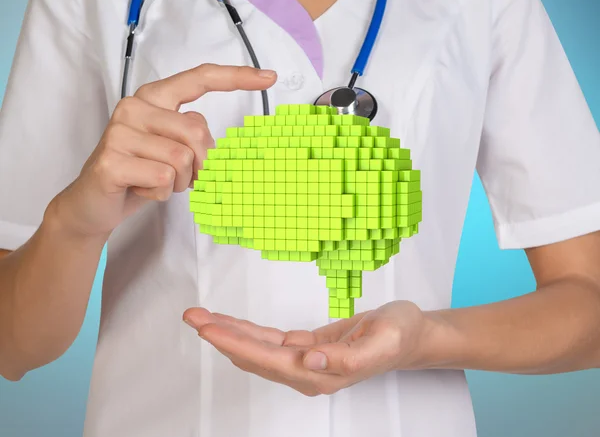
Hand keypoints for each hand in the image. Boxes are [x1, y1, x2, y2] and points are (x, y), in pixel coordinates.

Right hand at [50, 64, 276, 238]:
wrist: (94, 202)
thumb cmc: (140, 173)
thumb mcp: (172, 150)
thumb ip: (193, 137)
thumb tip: (218, 148)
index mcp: (154, 99)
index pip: (198, 79)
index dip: (235, 77)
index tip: (268, 77)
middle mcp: (135, 107)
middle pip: (197, 131)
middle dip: (201, 164)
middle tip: (183, 177)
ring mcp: (120, 132)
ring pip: (182, 159)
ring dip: (178, 182)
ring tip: (156, 181)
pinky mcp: (111, 160)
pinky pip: (162, 178)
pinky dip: (161, 193)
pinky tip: (142, 189)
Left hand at [183, 301, 432, 395]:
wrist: (411, 334)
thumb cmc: (401, 336)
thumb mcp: (383, 342)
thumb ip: (347, 357)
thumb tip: (310, 360)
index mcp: (322, 373)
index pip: (268, 360)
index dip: (236, 343)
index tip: (209, 328)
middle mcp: (308, 371)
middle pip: (255, 356)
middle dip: (222, 335)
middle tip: (193, 317)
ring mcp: (306, 360)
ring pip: (258, 348)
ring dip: (230, 332)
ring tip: (203, 316)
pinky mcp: (307, 348)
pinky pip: (270, 340)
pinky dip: (249, 330)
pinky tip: (233, 323)